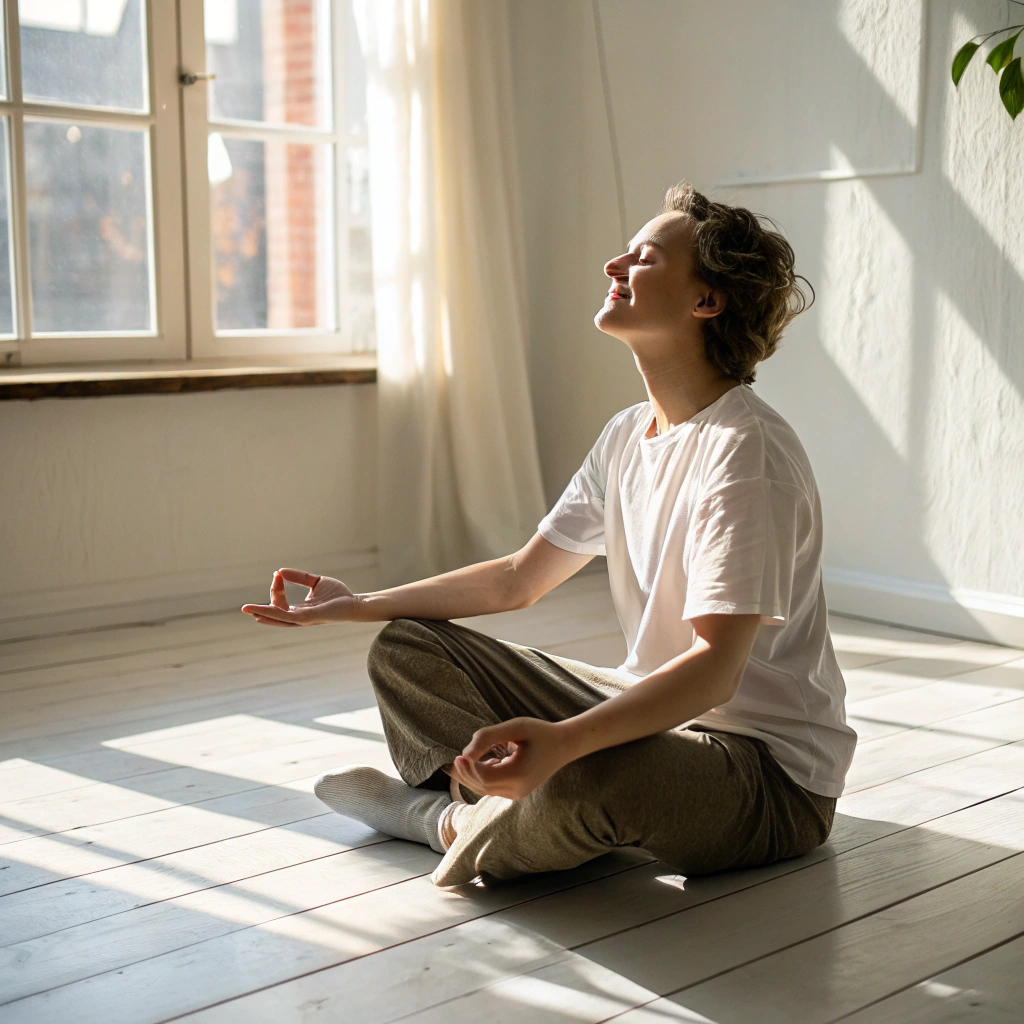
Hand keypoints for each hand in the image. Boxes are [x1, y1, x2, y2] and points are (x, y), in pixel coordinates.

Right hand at [241, 568, 355, 625]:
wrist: (355, 603)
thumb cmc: (338, 595)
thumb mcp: (316, 582)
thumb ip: (299, 577)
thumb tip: (280, 571)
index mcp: (300, 610)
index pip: (280, 602)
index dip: (276, 588)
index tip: (278, 574)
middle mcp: (300, 617)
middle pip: (276, 613)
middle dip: (261, 610)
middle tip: (245, 607)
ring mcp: (304, 619)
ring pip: (279, 618)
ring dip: (263, 614)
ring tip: (248, 611)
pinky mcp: (310, 617)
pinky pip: (288, 616)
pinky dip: (275, 614)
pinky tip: (264, 612)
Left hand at [449, 718, 571, 799]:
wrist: (564, 745)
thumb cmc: (540, 732)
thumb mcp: (516, 727)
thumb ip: (489, 737)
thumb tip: (465, 754)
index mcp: (520, 774)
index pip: (484, 777)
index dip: (468, 768)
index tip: (458, 756)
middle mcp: (518, 789)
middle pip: (481, 786)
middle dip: (466, 773)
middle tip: (456, 758)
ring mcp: (517, 794)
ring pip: (485, 789)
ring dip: (472, 775)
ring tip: (468, 759)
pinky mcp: (516, 793)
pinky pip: (492, 788)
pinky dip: (483, 777)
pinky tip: (489, 761)